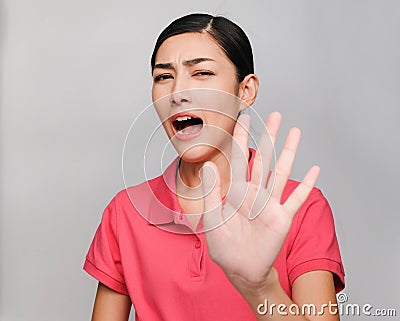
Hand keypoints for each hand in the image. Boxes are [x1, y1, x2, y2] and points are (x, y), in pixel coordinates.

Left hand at [200, 112, 319, 296]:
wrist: (240, 269)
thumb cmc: (224, 245)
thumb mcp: (212, 218)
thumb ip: (212, 193)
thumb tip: (209, 166)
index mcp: (236, 191)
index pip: (240, 159)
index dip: (241, 139)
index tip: (243, 119)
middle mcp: (255, 193)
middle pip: (264, 158)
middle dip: (269, 137)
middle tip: (275, 115)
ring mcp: (270, 204)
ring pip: (281, 172)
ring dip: (288, 152)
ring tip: (295, 132)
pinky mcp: (282, 218)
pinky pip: (296, 199)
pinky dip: (306, 185)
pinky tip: (314, 170)